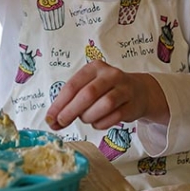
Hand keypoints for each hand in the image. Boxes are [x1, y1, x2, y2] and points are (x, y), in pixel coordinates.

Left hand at [45, 62, 167, 131]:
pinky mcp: (132, 104)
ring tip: (86, 119)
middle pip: (88, 94)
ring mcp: (124, 89)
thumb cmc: (106, 90)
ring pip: (104, 105)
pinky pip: (115, 117)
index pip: (73, 85)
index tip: (50, 118)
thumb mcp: (88, 87)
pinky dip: (102, 123)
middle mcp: (110, 75)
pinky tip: (98, 122)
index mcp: (94, 67)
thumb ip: (70, 102)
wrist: (139, 92)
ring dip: (89, 117)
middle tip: (62, 122)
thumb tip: (52, 121)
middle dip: (71, 111)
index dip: (60, 103)